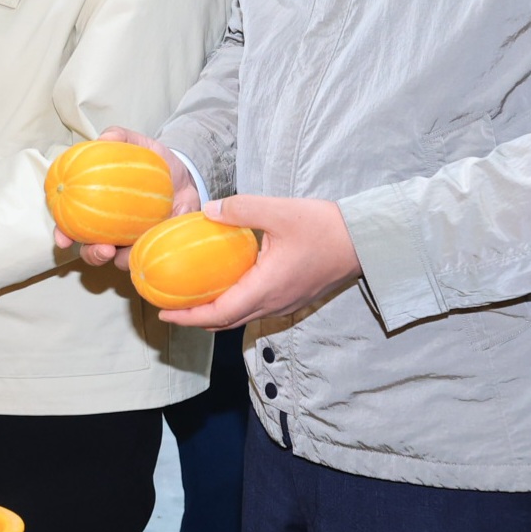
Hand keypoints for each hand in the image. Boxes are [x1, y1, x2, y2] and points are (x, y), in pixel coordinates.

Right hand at [54, 127, 198, 265]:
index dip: (63, 234)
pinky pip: (151, 254)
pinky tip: (157, 242)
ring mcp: (134, 240)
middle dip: (92, 255)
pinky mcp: (157, 244)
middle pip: (92, 250)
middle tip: (102, 249)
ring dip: (122, 259)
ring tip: (131, 251)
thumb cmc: (155, 163)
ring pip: (121, 259)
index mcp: (98, 208)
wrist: (187, 175)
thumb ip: (121, 138)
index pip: (72, 224)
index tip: (62, 239)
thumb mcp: (140, 145)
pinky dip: (151, 251)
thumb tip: (104, 139)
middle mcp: (111, 228)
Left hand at [159, 194, 361, 330]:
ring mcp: (285, 304)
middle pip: (226, 322)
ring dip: (214, 314)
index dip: (188, 317)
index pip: (219, 314)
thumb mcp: (279, 211)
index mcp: (265, 288)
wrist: (366, 241)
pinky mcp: (293, 297)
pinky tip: (224, 287)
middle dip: (195, 319)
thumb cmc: (325, 227)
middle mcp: (273, 303)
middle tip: (169, 308)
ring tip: (191, 300)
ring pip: (242, 317)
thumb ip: (241, 209)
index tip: (164, 313)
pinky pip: (255, 308)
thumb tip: (208, 210)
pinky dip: (233, 306)